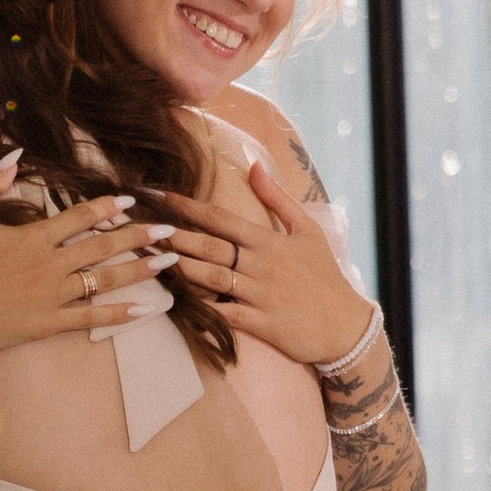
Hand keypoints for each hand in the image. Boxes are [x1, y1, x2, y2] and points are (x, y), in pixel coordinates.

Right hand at [0, 155, 175, 357]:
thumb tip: (14, 158)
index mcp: (30, 236)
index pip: (80, 217)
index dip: (108, 209)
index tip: (131, 203)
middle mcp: (47, 264)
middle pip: (103, 246)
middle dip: (139, 236)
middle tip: (168, 231)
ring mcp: (49, 296)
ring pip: (104, 280)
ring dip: (139, 271)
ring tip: (168, 263)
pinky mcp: (44, 324)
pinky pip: (89, 318)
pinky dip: (117, 315)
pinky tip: (142, 310)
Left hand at [165, 158, 368, 367]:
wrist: (346, 325)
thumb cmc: (325, 276)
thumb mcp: (307, 231)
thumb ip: (278, 199)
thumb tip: (253, 166)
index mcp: (270, 242)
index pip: (223, 219)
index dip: (189, 207)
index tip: (162, 196)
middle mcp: (262, 266)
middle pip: (211, 247)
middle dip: (176, 236)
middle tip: (143, 228)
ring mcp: (260, 295)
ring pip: (214, 279)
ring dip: (182, 269)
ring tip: (153, 259)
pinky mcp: (261, 324)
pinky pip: (226, 316)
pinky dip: (202, 311)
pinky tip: (178, 305)